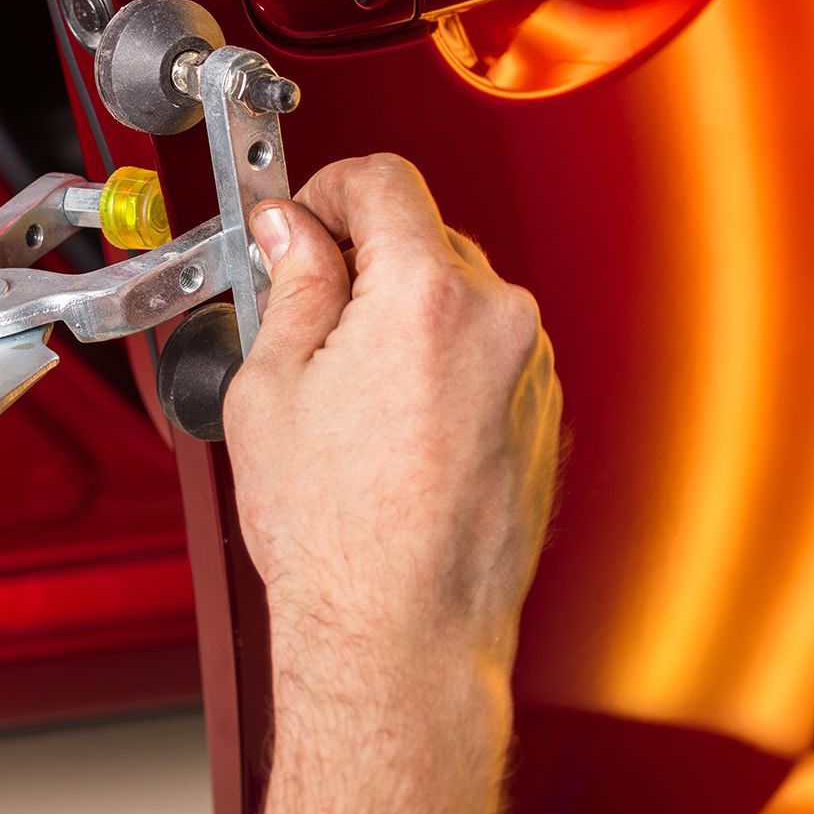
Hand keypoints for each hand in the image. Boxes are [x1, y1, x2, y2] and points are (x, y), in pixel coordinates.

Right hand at [225, 154, 559, 813]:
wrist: (403, 634)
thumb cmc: (337, 536)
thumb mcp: (271, 389)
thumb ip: (289, 287)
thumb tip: (292, 234)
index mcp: (427, 297)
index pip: (384, 179)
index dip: (325, 189)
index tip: (297, 221)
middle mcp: (499, 321)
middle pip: (424, 234)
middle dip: (361, 256)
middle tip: (302, 308)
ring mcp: (532, 369)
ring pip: (457, 294)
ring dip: (403, 311)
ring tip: (346, 388)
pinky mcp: (542, 414)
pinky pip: (484, 351)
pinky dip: (440, 361)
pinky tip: (391, 424)